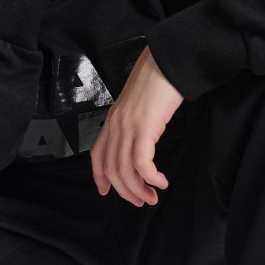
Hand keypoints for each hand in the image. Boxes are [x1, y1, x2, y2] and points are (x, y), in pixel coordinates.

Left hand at [90, 47, 184, 205]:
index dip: (99, 176)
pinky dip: (151, 177)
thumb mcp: (140, 106)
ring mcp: (128, 127)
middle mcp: (116, 126)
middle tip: (142, 201)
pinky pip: (142, 163)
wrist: (167, 63)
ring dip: (140, 189)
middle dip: (127, 191)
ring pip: (126, 170)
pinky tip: (161, 181)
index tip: (106, 191)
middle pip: (113, 169)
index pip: (98, 154)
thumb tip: (142, 143)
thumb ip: (135, 124)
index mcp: (112, 120)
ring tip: (153, 196)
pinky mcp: (144, 128)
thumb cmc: (158, 83)